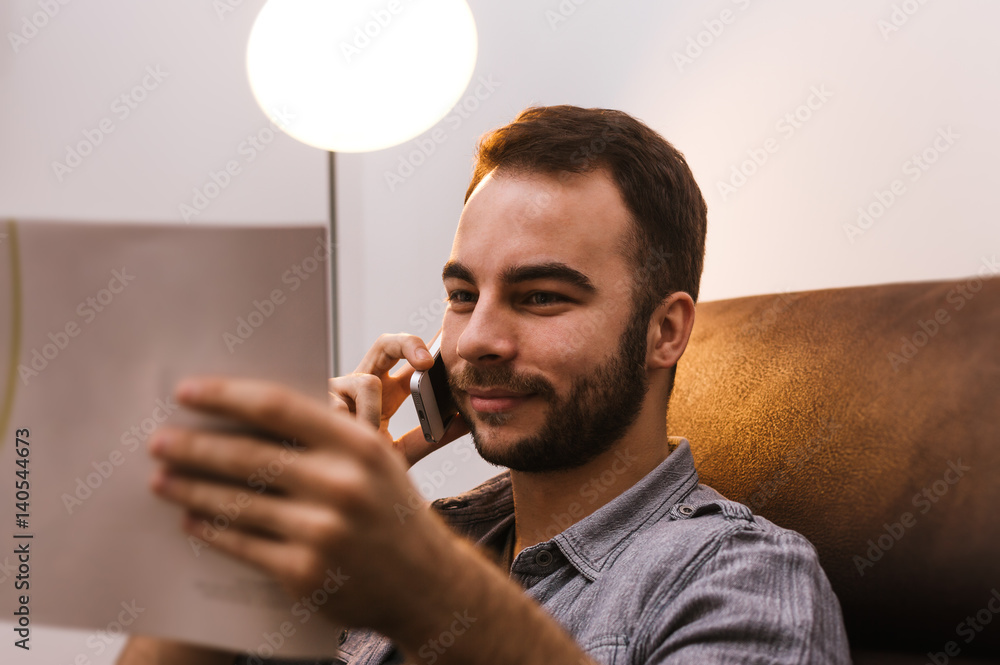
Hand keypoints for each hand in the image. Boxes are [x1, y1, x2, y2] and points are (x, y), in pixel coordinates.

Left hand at [149, 376, 461, 634]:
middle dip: (193, 446)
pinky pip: (242, 545)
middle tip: (158, 441)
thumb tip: (247, 412)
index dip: (225, 396)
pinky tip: (192, 521)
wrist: (424, 583)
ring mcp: (323, 531)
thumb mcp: (373, 460)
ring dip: (190, 489)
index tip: (186, 392)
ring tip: (162, 480)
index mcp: (357, 444)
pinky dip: (211, 531)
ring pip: (237, 503)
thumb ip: (323, 435)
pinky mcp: (305, 572)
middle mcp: (342, 484)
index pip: (277, 407)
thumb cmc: (389, 511)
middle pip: (248, 455)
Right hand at [328, 333, 467, 467]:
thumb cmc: (357, 470)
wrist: (325, 490)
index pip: (408, 361)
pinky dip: (350, 426)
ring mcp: (338, 389)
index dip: (429, 348)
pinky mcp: (314, 399)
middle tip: (427, 362)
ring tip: (368, 439)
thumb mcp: (400, 453)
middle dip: (408, 344)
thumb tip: (464, 422)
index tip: (447, 344)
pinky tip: (344, 440)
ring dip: (373, 414)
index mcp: (384, 394)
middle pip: (386, 344)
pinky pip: (341, 405)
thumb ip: (429, 438)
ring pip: (367, 382)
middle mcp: (361, 383)